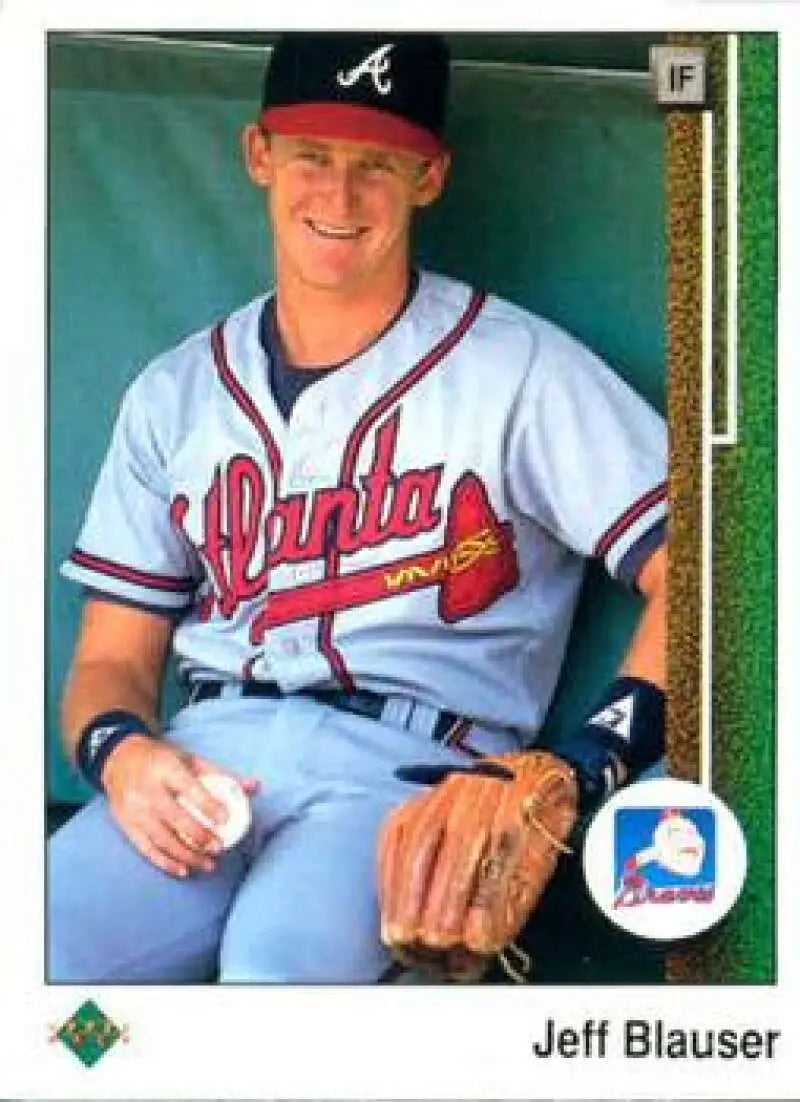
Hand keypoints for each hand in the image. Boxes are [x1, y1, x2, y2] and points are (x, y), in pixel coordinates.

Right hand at [101, 735, 259, 877]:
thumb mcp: (190, 758)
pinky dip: (165, 862)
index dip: (208, 804)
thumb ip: (222, 774)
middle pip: (175, 817)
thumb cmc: (161, 759)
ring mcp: (134, 810)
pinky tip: (183, 870)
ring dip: (186, 855)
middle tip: (219, 849)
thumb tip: (256, 787)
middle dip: (198, 836)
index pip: (189, 788)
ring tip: (208, 865)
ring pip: (161, 838)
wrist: (119, 759)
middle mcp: (147, 790)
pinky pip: (146, 848)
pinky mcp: (126, 824)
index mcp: (166, 768)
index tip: (225, 819)